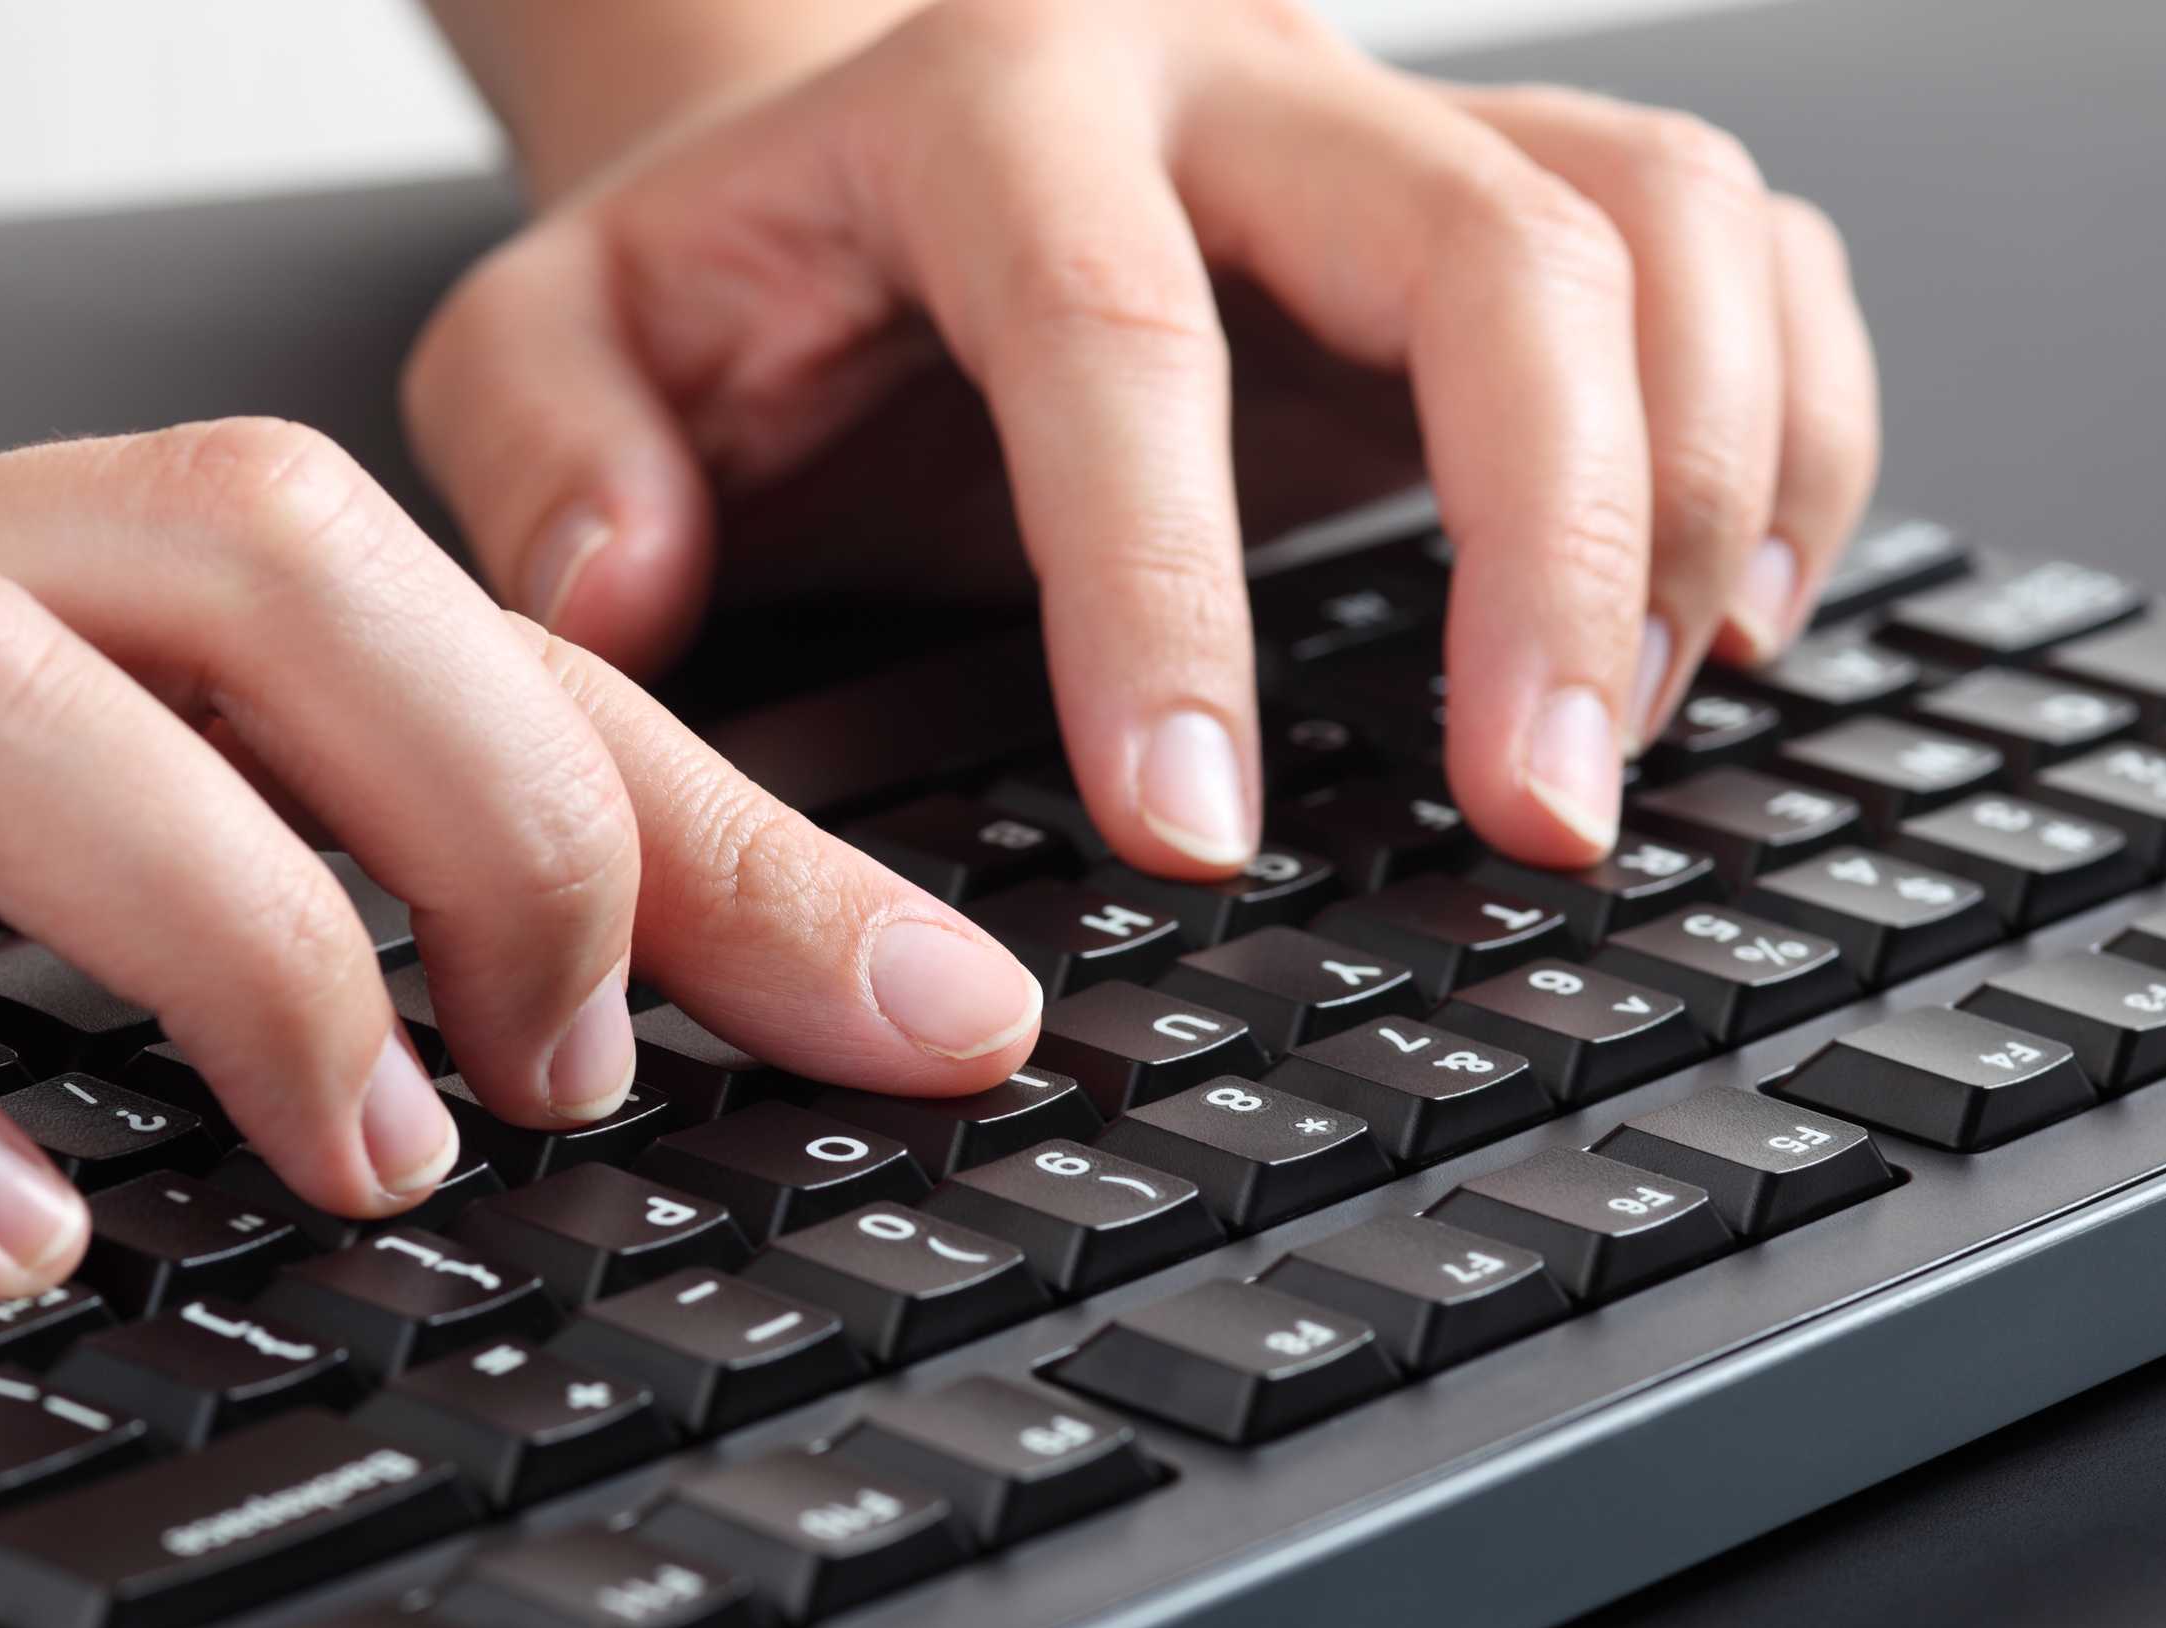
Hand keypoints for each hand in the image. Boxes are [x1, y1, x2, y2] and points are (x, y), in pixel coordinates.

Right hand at [0, 417, 1039, 1296]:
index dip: (689, 800)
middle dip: (489, 797)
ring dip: (252, 941)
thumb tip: (571, 979)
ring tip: (377, 1150)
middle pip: (246, 538)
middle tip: (577, 1055)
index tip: (914, 997)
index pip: (415, 611)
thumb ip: (226, 846)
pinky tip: (22, 1232)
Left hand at [407, 0, 1879, 869]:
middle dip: (1554, 548)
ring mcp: (1398, 132)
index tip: (1190, 834)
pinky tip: (1736, 611)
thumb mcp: (553, 346)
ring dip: (1699, 491)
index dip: (1169, 598)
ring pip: (1661, 227)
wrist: (863, 172)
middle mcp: (1237, 86)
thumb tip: (626, 592)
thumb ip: (549, 453)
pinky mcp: (1505, 202)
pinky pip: (1734, 253)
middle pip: (1494, 249)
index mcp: (994, 109)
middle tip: (1535, 814)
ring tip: (1621, 738)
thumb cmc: (736, 290)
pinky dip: (1785, 426)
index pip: (1119, 341)